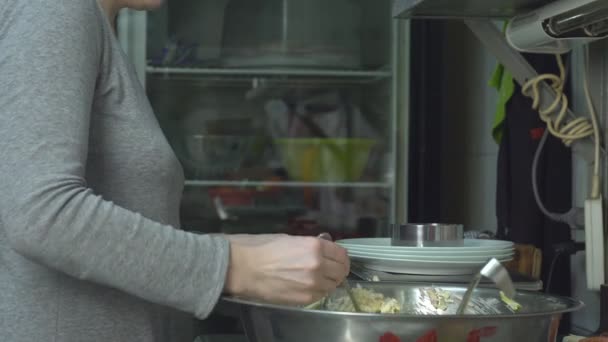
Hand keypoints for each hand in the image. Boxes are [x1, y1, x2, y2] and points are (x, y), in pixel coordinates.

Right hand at [223, 234, 349, 304]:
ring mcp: (312, 285)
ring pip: (333, 285)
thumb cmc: (261, 248)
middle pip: (341, 270)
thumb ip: (311, 245)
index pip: (341, 254)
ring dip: (329, 280)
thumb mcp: (290, 239)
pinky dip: (319, 290)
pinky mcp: (303, 299)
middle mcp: (318, 265)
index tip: (337, 257)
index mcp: (314, 246)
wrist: (242, 267)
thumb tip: (324, 249)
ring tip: (318, 277)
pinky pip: (320, 295)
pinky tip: (308, 285)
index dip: (340, 255)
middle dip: (338, 268)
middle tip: (331, 267)